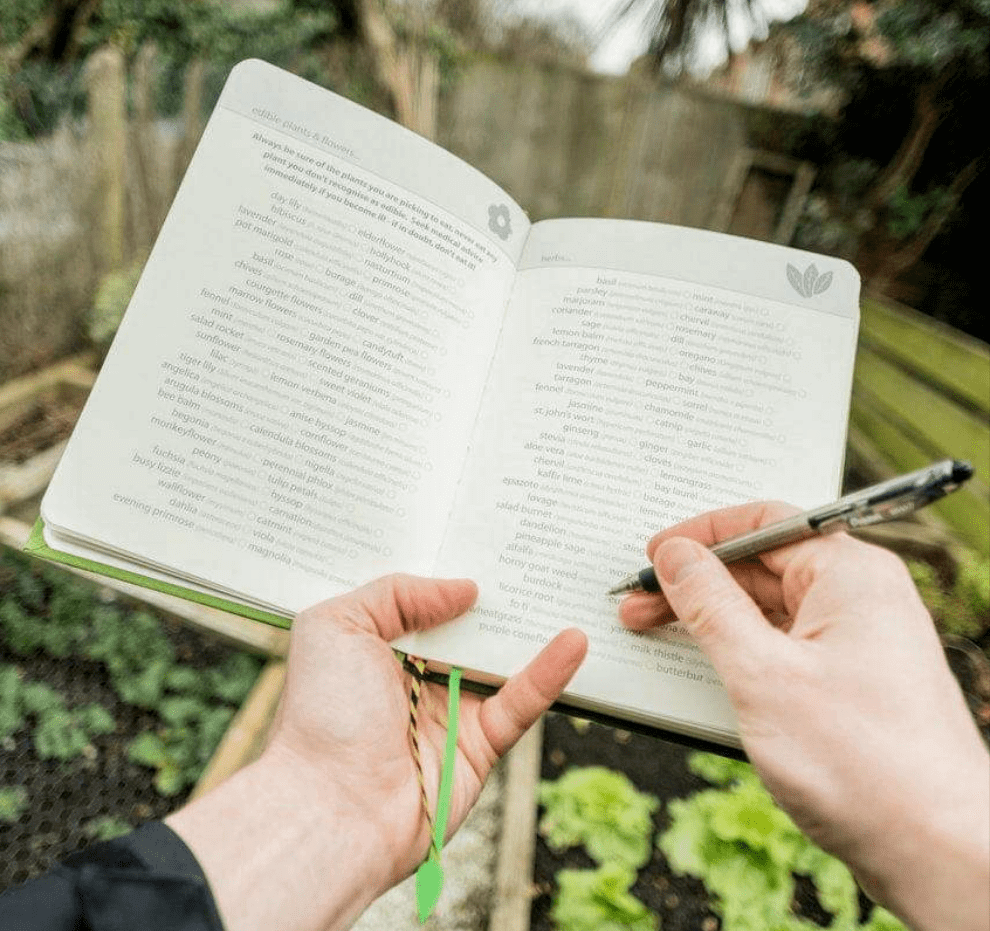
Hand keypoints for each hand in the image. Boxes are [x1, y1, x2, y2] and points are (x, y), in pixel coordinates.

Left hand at [168, 575, 585, 930]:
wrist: (331, 807)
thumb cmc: (323, 712)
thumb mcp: (338, 625)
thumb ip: (397, 593)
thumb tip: (464, 589)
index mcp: (379, 648)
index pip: (423, 601)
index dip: (450, 571)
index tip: (484, 534)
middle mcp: (417, 676)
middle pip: (469, 627)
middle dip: (499, 593)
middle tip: (536, 550)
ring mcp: (451, 710)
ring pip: (501, 660)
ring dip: (532, 628)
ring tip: (565, 585)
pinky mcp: (481, 745)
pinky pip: (521, 702)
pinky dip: (550, 672)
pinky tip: (572, 640)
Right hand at [619, 502, 988, 930]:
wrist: (938, 852)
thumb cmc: (862, 763)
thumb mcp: (761, 673)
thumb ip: (710, 605)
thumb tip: (676, 557)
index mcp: (849, 574)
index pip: (762, 523)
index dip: (699, 535)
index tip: (652, 557)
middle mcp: (859, 596)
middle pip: (761, 566)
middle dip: (695, 585)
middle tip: (639, 608)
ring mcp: (859, 640)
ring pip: (769, 609)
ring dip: (711, 621)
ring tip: (660, 637)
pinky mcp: (853, 680)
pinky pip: (784, 646)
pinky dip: (740, 652)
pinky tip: (704, 670)